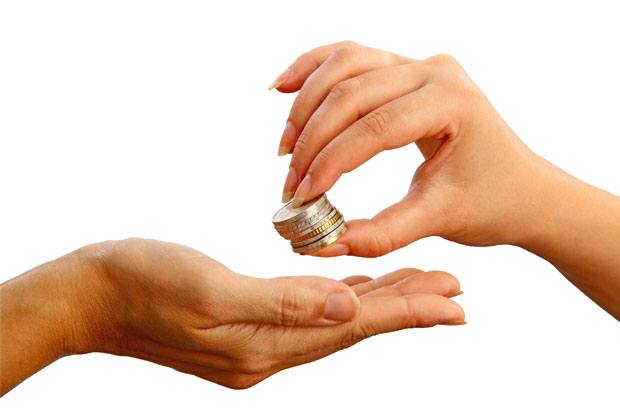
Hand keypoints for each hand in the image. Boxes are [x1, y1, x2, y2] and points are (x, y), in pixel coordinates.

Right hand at [0, 238, 463, 392]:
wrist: (91, 296)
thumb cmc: (141, 284)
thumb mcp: (209, 292)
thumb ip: (281, 304)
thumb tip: (346, 304)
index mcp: (265, 345)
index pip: (353, 325)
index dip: (406, 309)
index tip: (454, 298)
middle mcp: (269, 350)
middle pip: (353, 324)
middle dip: (406, 305)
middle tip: (455, 290)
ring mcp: (256, 340)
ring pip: (335, 317)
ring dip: (380, 301)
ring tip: (420, 286)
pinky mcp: (245, 324)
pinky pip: (308, 311)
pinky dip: (341, 298)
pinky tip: (356, 286)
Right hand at [272, 41, 553, 256]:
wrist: (521, 189)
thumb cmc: (491, 203)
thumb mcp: (437, 220)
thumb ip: (380, 234)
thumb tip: (322, 244)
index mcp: (453, 101)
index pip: (376, 127)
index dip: (331, 161)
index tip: (302, 196)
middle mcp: (435, 70)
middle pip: (352, 92)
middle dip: (312, 140)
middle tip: (290, 183)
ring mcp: (418, 64)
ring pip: (343, 66)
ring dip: (306, 105)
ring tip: (285, 148)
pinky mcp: (403, 70)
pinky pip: (349, 59)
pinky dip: (313, 71)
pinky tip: (283, 88)